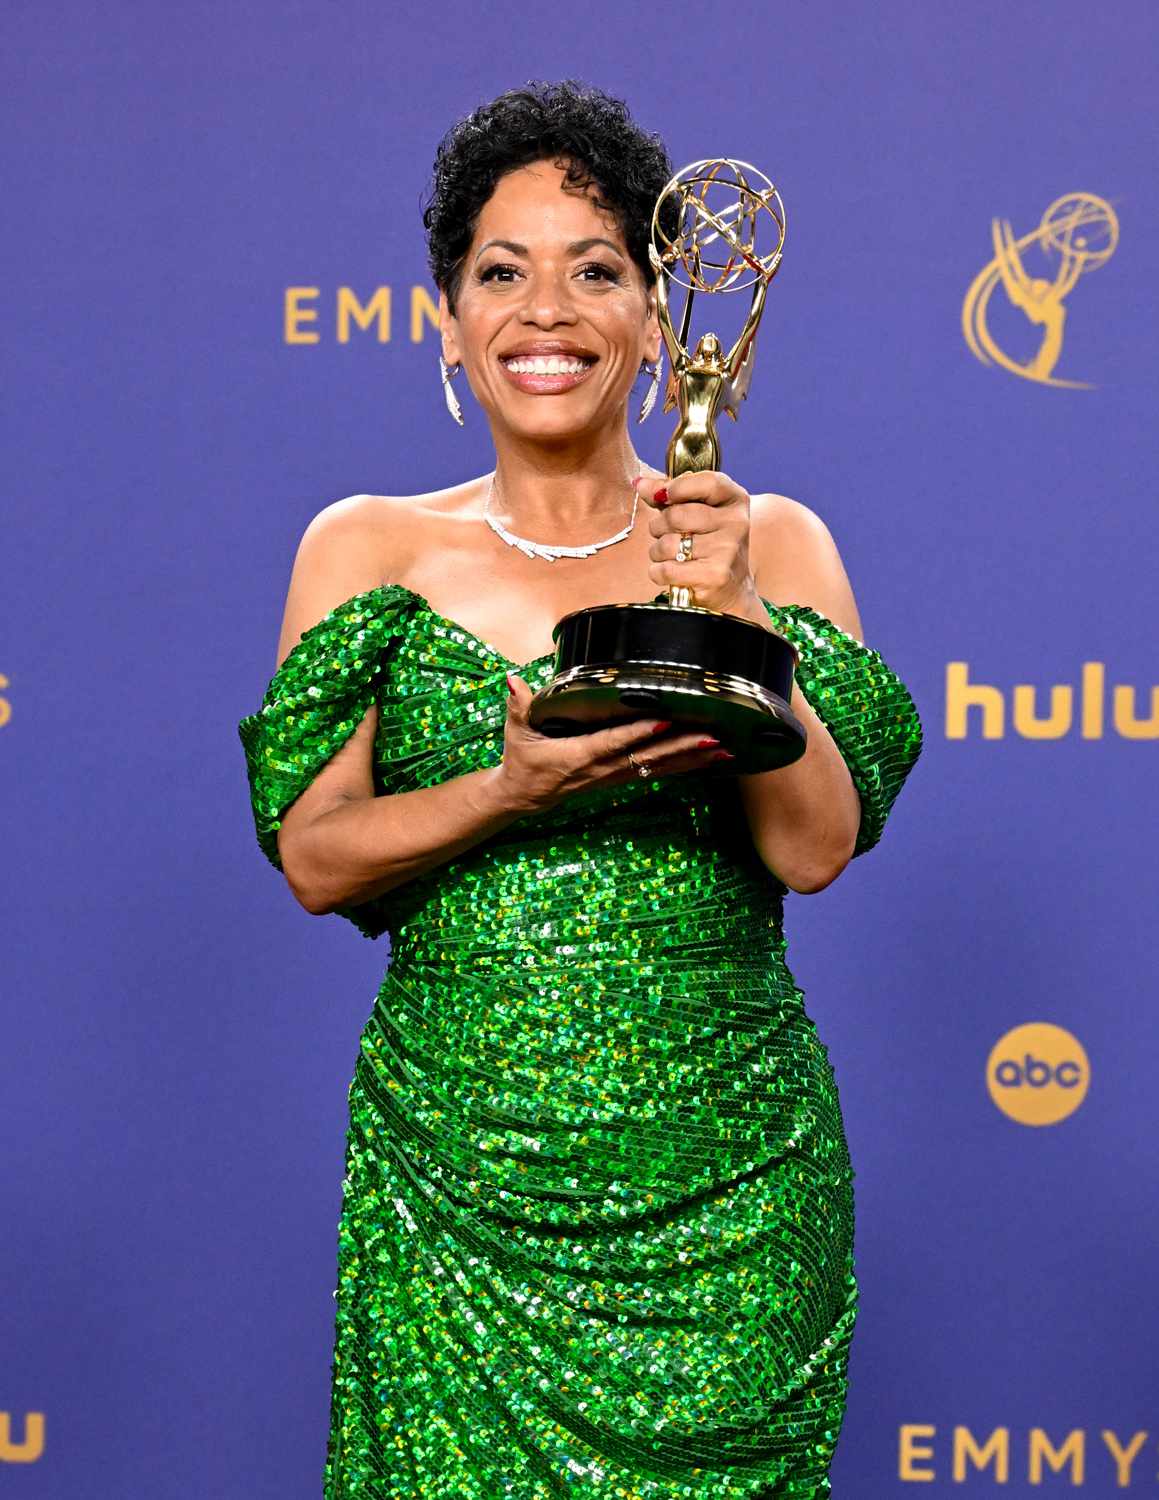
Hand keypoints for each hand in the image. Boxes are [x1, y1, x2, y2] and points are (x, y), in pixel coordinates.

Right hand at [492, 674, 733, 813]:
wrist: (523, 796)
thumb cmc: (522, 760)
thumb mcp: (516, 732)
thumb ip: (519, 705)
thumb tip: (514, 681)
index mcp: (577, 756)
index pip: (613, 742)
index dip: (639, 732)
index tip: (665, 720)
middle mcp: (601, 770)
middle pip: (647, 757)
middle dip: (682, 747)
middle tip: (713, 736)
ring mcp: (613, 777)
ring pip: (658, 767)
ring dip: (692, 759)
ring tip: (723, 749)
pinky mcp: (620, 779)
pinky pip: (657, 772)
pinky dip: (684, 766)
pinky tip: (708, 759)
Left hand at [634, 471, 759, 615]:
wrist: (731, 587)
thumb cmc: (708, 544)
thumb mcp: (696, 511)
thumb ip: (669, 495)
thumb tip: (640, 484)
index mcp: (734, 499)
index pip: (707, 482)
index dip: (678, 487)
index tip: (663, 496)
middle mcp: (736, 522)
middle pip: (676, 515)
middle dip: (659, 526)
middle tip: (664, 534)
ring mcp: (727, 550)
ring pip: (668, 544)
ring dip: (658, 552)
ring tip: (670, 555)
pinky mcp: (715, 576)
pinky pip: (667, 569)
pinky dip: (659, 572)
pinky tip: (670, 572)